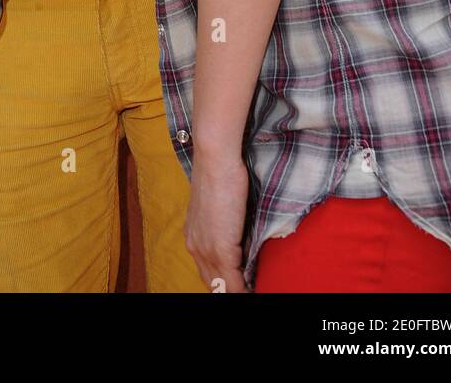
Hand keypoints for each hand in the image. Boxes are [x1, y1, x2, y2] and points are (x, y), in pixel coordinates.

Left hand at [184, 152, 249, 292]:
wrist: (216, 160)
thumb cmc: (221, 174)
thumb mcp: (220, 206)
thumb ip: (225, 226)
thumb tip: (240, 239)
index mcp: (194, 236)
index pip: (208, 271)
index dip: (223, 281)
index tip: (238, 283)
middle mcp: (196, 246)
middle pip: (212, 283)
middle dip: (228, 289)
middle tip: (247, 288)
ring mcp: (206, 249)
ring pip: (221, 286)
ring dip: (237, 290)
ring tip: (255, 289)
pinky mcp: (221, 249)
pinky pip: (233, 282)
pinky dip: (245, 289)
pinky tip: (255, 289)